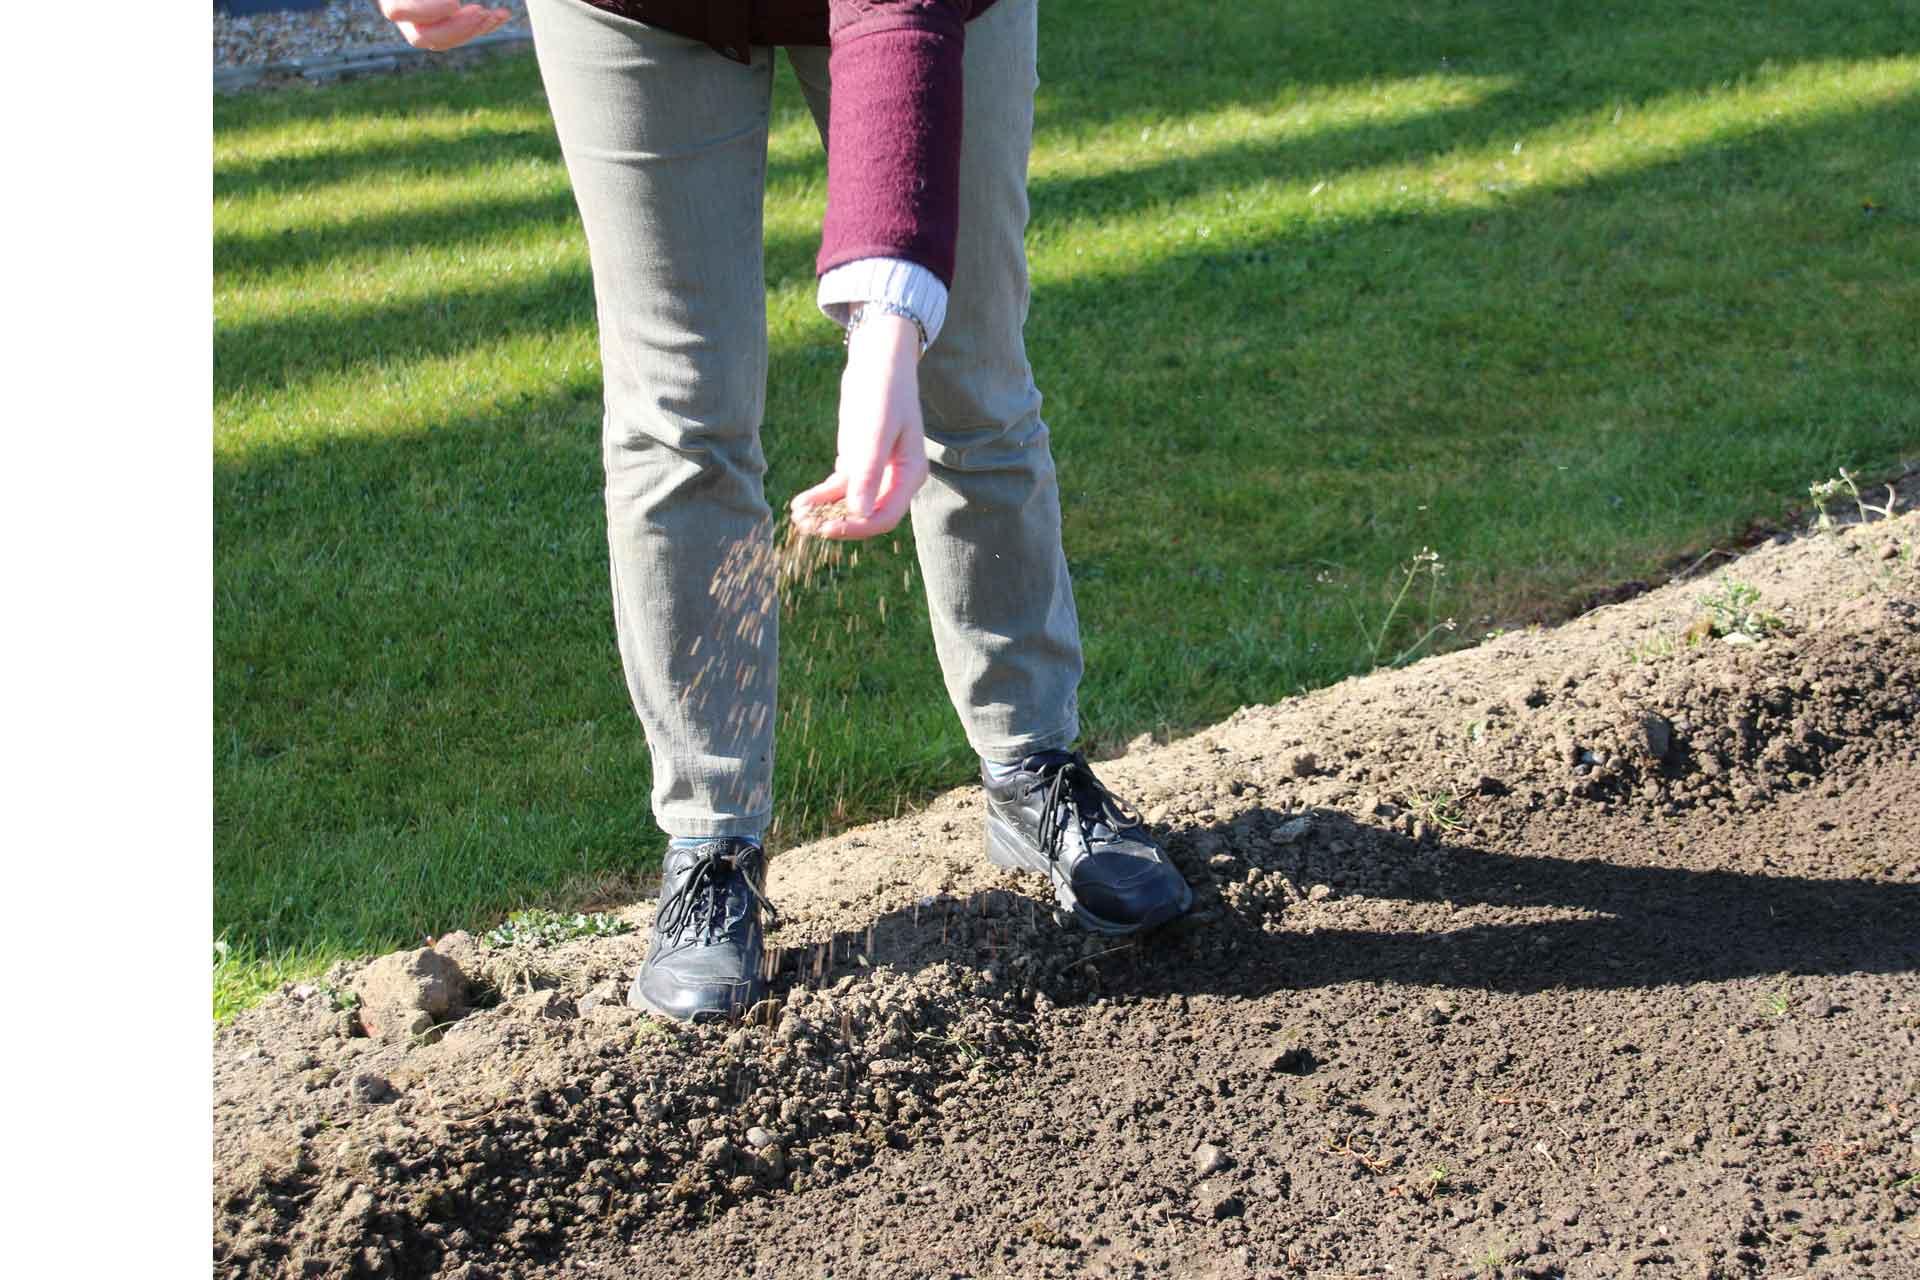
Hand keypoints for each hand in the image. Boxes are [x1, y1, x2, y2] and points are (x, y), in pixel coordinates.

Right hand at [378, 2, 511, 51]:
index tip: (455, 1)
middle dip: (454, 28)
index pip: (397, 10)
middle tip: (481, 11)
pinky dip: (484, 27)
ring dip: (472, 30)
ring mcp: (419, 20)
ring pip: (442, 42)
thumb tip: (455, 5)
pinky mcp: (441, 22)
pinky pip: (459, 35)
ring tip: (496, 14)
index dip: (427, 10)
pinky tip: (503, 14)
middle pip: (420, 37)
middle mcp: (401, 9)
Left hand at [791, 313, 928, 539]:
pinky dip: (820, 496)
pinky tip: (799, 502)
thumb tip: (859, 512)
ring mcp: (876, 473)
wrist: (878, 361)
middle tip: (804, 526)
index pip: (886, 516)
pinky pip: (839, 488)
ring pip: (850, 505)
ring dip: (824, 513)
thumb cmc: (883, 391)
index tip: (828, 529)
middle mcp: (895, 479)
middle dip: (836, 524)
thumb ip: (868, 471)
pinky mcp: (857, 464)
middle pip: (867, 516)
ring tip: (797, 516)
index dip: (858, 527)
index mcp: (911, 474)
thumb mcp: (875, 430)